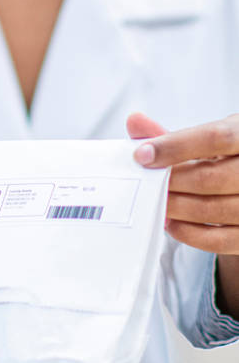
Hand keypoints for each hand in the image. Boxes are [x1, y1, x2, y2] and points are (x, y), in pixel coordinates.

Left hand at [128, 112, 238, 316]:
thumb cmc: (227, 155)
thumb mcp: (208, 138)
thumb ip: (172, 134)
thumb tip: (135, 122)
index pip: (213, 138)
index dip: (174, 146)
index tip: (141, 155)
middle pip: (210, 177)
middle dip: (170, 182)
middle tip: (144, 183)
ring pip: (213, 209)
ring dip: (176, 207)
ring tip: (154, 202)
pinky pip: (221, 240)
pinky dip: (190, 233)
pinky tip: (171, 223)